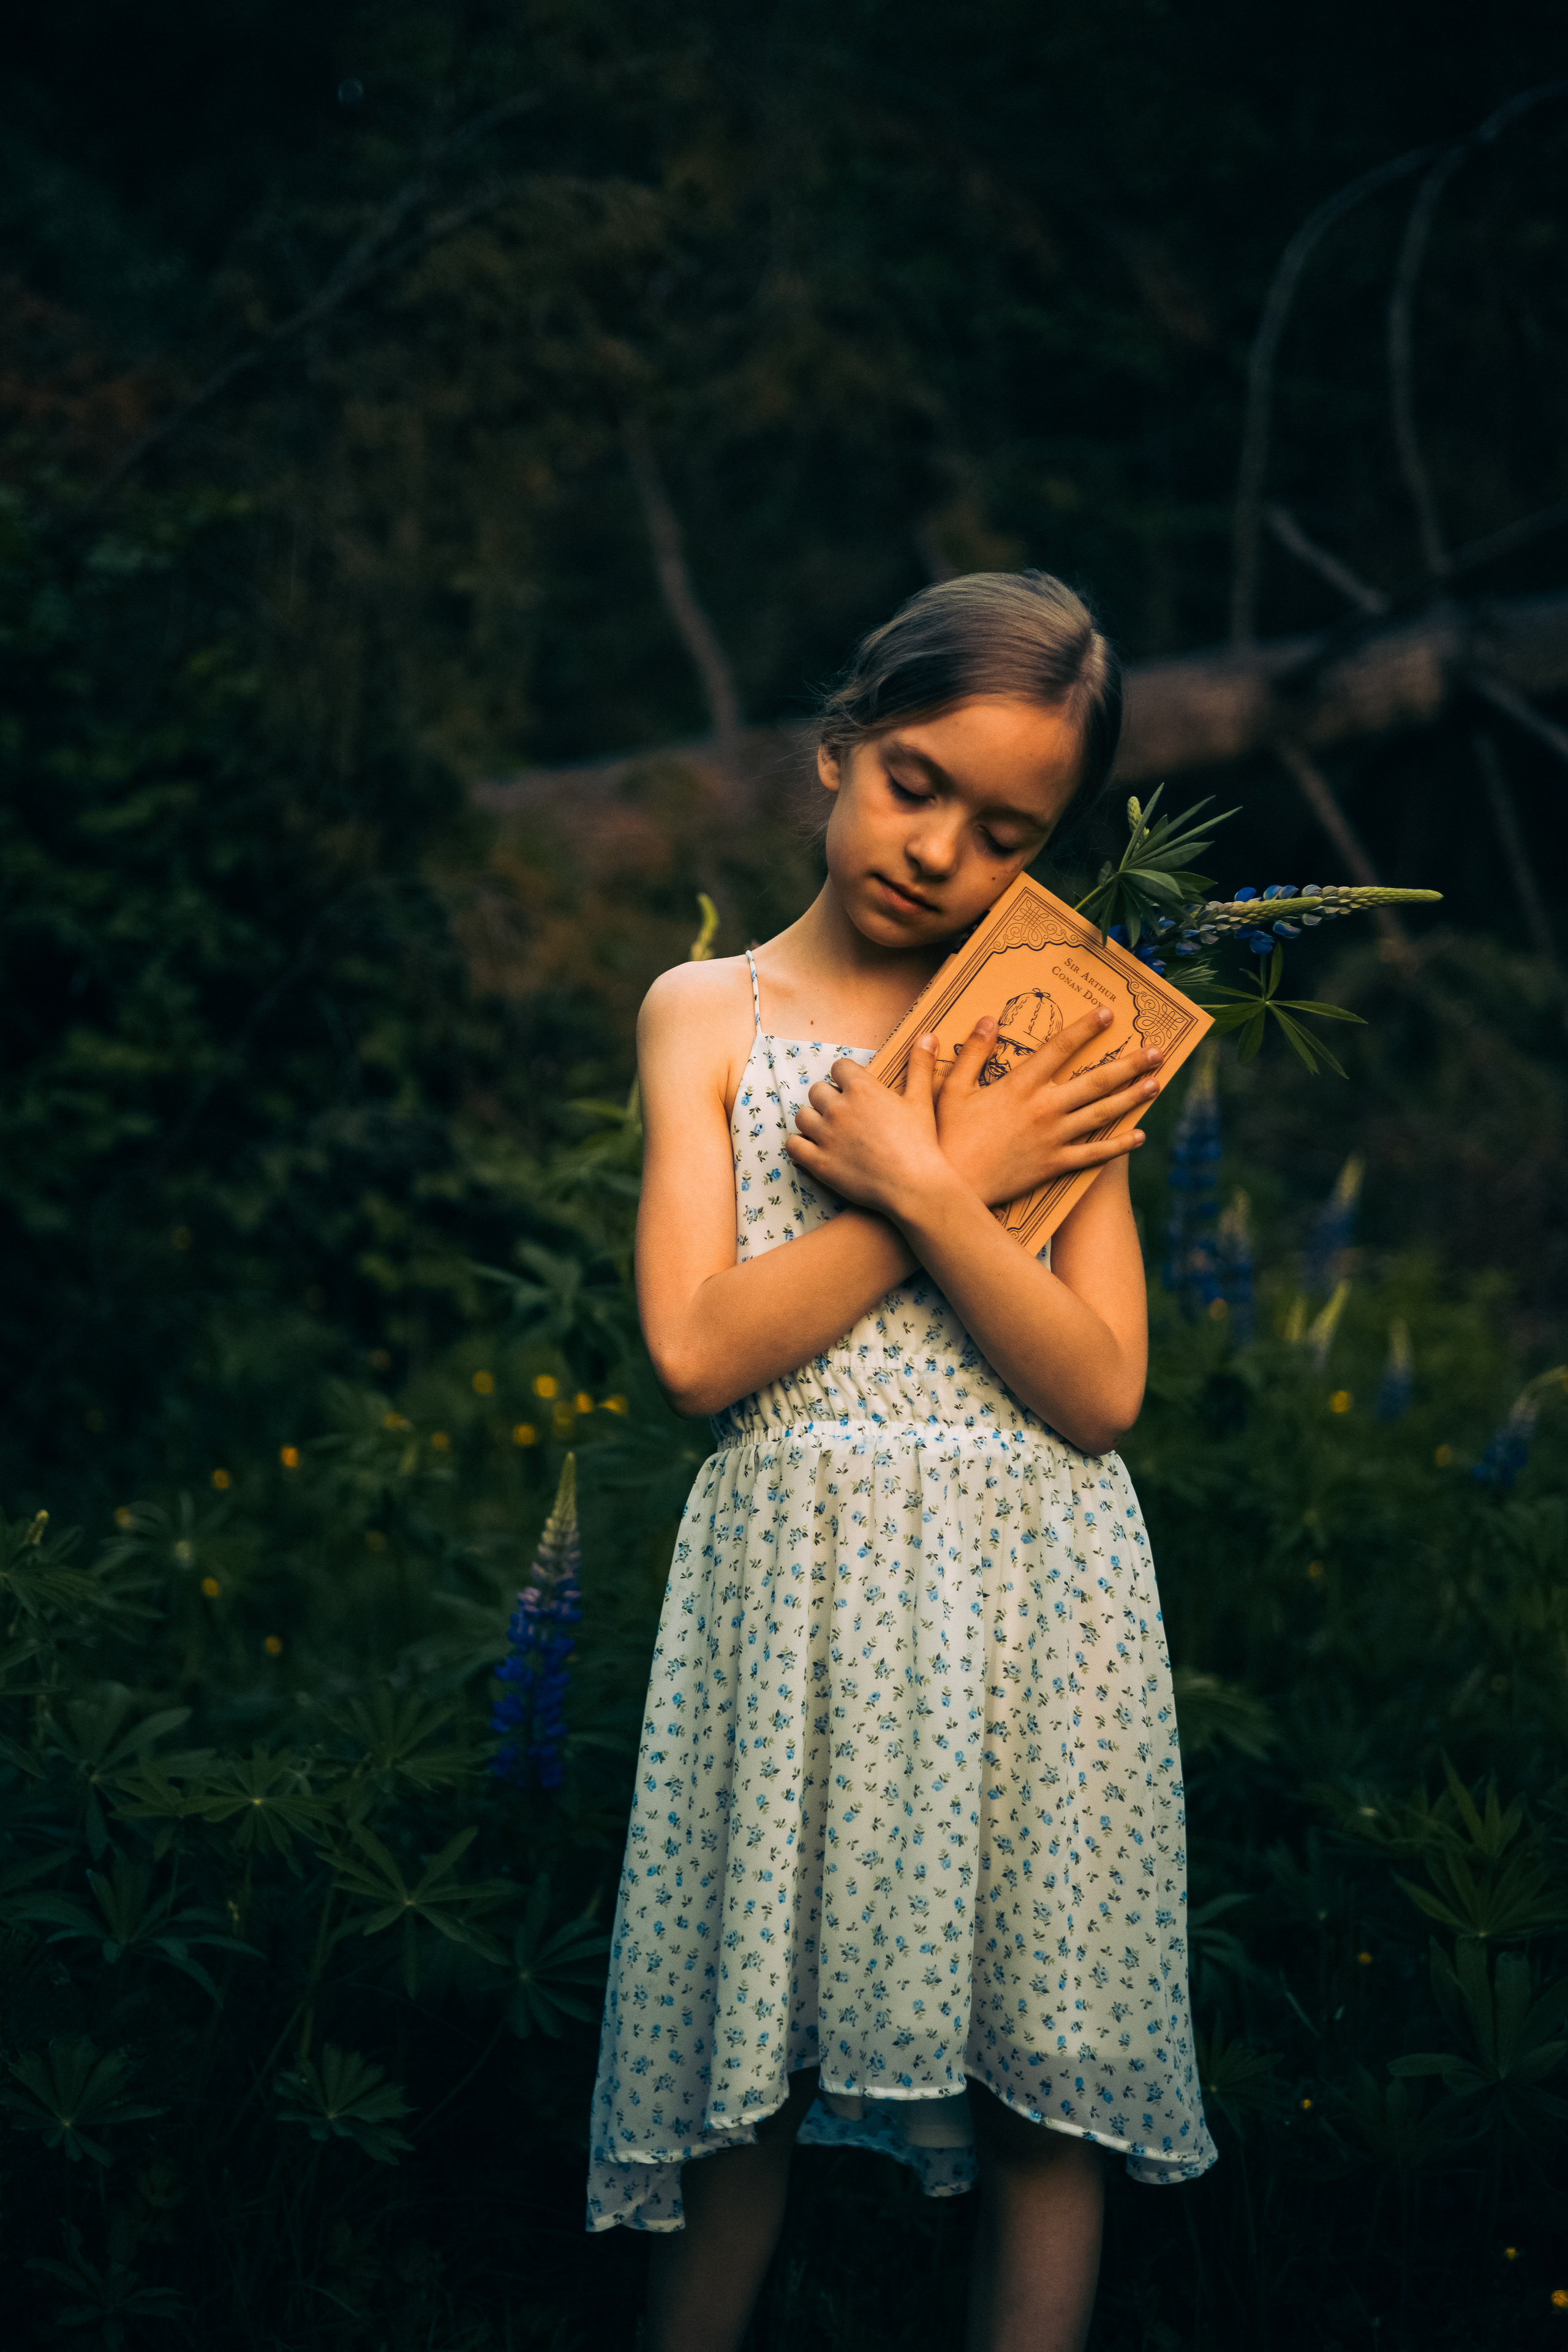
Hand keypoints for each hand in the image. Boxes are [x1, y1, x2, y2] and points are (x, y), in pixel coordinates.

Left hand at [784, 1039, 954, 1219]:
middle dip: (828, 1099)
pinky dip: (799, 1145)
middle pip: (817, 1090)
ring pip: (802, 1116)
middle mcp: (838, 1108)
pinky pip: (793, 1145)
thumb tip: (928, 1036)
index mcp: (862, 1089)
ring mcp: (825, 1135)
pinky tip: (811, 1148)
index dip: (846, 1077)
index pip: (839, 1067)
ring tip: (828, 1131)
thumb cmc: (922, 1143)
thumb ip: (920, 1066)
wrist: (915, 1187)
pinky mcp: (818, 1162)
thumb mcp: (922, 1100)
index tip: (853, 1088)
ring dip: (812, 1120)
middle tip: (844, 1114)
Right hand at [933, 1006, 1161, 1205]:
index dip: (1084, 1029)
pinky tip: (1138, 1136)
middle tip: (1156, 1051)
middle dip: (1129, 1064)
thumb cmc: (947, 1136)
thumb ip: (973, 1052)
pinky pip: (1093, 1154)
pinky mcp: (1054, 1164)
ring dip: (1132, 1098)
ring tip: (1155, 1084)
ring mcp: (1053, 1138)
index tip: (1106, 1013)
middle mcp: (1044, 1108)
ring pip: (1102, 1114)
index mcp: (1019, 1085)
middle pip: (1096, 1081)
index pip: (1059, 1048)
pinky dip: (1118, 1146)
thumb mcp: (953, 1089)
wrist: (954, 1187)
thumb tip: (988, 1019)